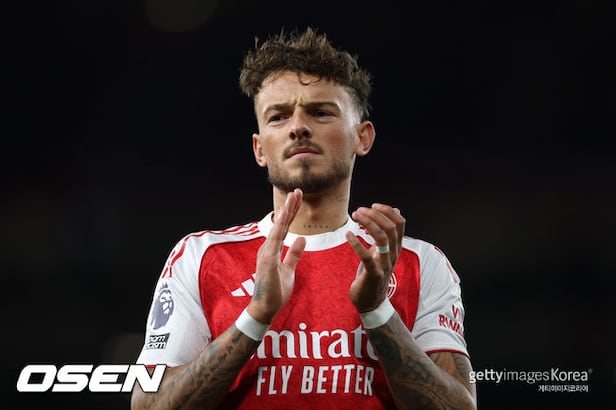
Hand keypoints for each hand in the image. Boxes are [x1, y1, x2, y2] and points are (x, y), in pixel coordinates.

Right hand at [247, 189, 305, 323]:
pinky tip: (285, 214)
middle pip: (281, 223)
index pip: (284, 227)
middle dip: (290, 206)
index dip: (291, 213)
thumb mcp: (289, 270)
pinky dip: (281, 226)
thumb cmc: (275, 292)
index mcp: (273, 250)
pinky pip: (276, 239)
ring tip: (293, 197)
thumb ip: (294, 254)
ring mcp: (266, 253)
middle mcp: (268, 248)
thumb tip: (301, 239)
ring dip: (286, 212)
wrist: (265, 309)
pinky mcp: (267, 260)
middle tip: (298, 191)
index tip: (298, 199)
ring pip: (279, 227)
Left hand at [346, 204, 405, 312]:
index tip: (373, 206)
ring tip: (354, 217)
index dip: (387, 211)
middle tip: (358, 211)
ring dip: (368, 223)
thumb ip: (387, 235)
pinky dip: (357, 243)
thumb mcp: (381, 252)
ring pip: (382, 238)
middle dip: (374, 215)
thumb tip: (395, 211)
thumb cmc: (373, 274)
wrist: (371, 302)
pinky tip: (348, 235)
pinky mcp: (373, 274)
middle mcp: (393, 255)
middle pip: (391, 228)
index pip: (400, 223)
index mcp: (395, 248)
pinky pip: (367, 256)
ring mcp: (384, 265)